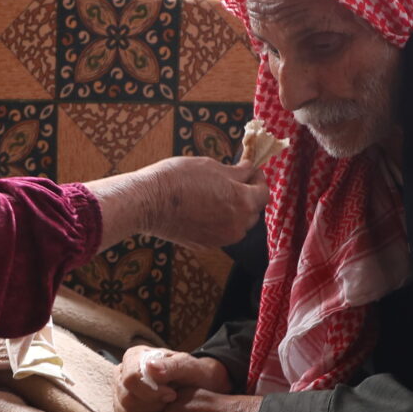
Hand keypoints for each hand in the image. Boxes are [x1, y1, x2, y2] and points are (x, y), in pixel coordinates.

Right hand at [85, 157, 266, 249]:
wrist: (148, 202)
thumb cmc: (178, 179)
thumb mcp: (211, 166)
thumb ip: (236, 172)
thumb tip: (249, 170)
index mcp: (242, 202)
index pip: (264, 192)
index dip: (260, 180)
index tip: (252, 171)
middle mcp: (237, 225)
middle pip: (253, 211)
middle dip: (248, 196)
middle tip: (236, 181)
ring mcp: (222, 238)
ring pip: (239, 225)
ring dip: (236, 211)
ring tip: (219, 196)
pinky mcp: (206, 245)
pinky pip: (222, 232)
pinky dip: (220, 222)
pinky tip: (205, 209)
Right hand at [115, 347, 231, 411]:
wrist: (197, 388)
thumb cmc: (192, 373)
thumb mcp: (188, 366)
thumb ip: (171, 366)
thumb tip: (150, 367)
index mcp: (134, 357)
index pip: (130, 378)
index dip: (150, 390)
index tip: (172, 394)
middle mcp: (122, 374)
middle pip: (127, 397)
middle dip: (154, 403)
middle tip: (173, 399)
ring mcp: (121, 393)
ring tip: (169, 403)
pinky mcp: (126, 411)